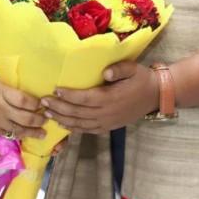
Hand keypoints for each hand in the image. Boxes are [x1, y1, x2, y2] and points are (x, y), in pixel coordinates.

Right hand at [0, 78, 46, 139]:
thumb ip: (9, 91)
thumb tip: (26, 95)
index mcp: (1, 92)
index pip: (24, 100)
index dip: (36, 103)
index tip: (42, 103)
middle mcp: (1, 108)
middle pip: (25, 117)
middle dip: (39, 120)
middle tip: (46, 120)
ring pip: (19, 130)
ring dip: (33, 132)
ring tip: (42, 133)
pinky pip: (9, 135)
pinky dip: (19, 136)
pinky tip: (26, 136)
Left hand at [40, 61, 158, 133]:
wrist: (155, 96)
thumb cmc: (141, 79)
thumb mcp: (133, 68)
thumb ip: (119, 69)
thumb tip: (105, 73)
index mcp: (110, 98)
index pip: (85, 98)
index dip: (69, 95)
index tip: (55, 89)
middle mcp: (106, 113)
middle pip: (78, 113)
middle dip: (59, 107)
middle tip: (43, 102)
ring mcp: (107, 122)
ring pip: (80, 123)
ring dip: (62, 119)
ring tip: (47, 113)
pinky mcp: (108, 127)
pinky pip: (87, 130)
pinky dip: (73, 128)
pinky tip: (62, 124)